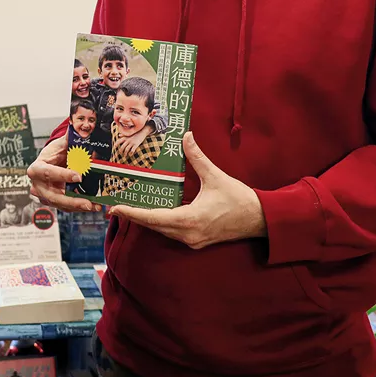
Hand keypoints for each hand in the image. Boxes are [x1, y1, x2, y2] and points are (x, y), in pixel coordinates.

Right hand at [27, 137, 99, 212]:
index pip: (48, 172)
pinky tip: (93, 206)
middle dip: (72, 200)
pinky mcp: (53, 202)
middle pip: (53, 196)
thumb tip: (83, 129)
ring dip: (78, 206)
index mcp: (36, 168)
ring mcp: (44, 196)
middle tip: (88, 203)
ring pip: (61, 205)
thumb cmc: (55, 153)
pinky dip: (79, 207)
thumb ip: (71, 138)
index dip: (63, 175)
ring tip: (95, 206)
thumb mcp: (61, 144)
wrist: (52, 162)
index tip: (79, 177)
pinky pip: (66, 207)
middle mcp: (37, 185)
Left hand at [111, 133, 266, 248]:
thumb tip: (186, 136)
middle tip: (115, 207)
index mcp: (190, 220)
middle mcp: (188, 234)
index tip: (115, 209)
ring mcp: (192, 240)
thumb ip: (197, 157)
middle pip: (153, 226)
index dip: (132, 213)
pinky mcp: (197, 240)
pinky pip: (172, 232)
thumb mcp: (215, 176)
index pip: (153, 218)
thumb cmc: (239, 199)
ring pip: (162, 231)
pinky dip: (160, 223)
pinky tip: (153, 213)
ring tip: (129, 209)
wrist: (260, 220)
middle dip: (134, 216)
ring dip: (146, 220)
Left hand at [113, 123, 152, 160]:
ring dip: (125, 153)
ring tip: (125, 155)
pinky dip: (131, 153)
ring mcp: (132, 142)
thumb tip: (119, 135)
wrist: (142, 131)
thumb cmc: (135, 132)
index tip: (114, 147)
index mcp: (125, 137)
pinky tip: (130, 154)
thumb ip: (124, 134)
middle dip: (121, 151)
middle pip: (122, 147)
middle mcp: (128, 140)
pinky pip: (132, 150)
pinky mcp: (136, 144)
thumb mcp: (129, 133)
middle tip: (120, 153)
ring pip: (126, 149)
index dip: (116, 144)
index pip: (119, 141)